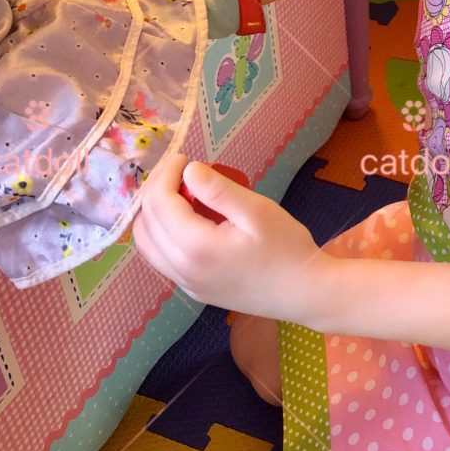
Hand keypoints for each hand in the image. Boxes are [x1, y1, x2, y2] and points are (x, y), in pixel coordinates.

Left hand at [132, 153, 331, 320]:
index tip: (184, 158)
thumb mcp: (258, 211)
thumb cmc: (286, 248)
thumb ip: (219, 190)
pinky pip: (160, 259)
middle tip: (179, 171)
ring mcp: (185, 284)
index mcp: (197, 248)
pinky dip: (160, 234)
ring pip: (146, 245)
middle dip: (155, 190)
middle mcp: (182, 270)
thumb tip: (189, 171)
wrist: (303, 293)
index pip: (159, 203)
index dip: (166, 174)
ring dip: (153, 214)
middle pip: (146, 224)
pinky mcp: (193, 290)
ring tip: (178, 192)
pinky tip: (184, 220)